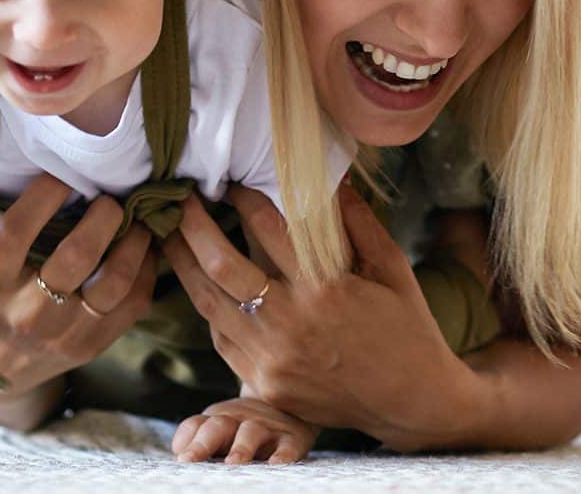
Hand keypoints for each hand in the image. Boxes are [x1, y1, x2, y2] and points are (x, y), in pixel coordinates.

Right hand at [0, 174, 157, 422]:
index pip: (16, 234)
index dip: (42, 197)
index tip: (61, 175)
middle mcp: (26, 312)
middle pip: (76, 258)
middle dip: (102, 218)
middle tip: (109, 197)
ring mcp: (63, 332)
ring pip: (113, 284)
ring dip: (134, 244)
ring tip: (137, 219)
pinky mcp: (90, 345)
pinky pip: (131, 306)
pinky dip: (146, 272)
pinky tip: (144, 248)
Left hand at [163, 184, 481, 450]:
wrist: (412, 402)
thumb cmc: (408, 327)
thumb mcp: (392, 268)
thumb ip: (359, 222)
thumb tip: (331, 178)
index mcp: (326, 288)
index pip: (267, 228)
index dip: (243, 199)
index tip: (231, 182)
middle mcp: (292, 322)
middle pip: (220, 263)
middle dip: (194, 224)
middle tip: (182, 197)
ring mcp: (272, 357)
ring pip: (208, 302)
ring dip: (183, 262)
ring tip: (169, 233)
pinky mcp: (263, 383)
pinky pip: (221, 337)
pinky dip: (208, 306)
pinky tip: (199, 282)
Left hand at [171, 397, 318, 463]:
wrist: (291, 403)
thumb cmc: (245, 424)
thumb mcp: (220, 426)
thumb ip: (198, 437)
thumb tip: (179, 451)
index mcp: (217, 420)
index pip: (196, 426)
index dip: (187, 440)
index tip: (181, 458)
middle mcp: (238, 420)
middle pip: (218, 426)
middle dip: (202, 443)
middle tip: (190, 460)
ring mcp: (265, 428)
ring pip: (250, 433)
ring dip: (240, 448)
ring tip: (232, 463)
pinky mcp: (292, 439)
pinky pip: (287, 446)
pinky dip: (282, 455)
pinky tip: (276, 464)